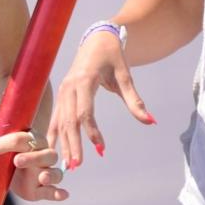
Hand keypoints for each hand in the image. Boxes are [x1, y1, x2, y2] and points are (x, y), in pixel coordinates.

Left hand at [0, 114, 67, 201]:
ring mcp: (44, 171)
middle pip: (45, 153)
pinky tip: (63, 195)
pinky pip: (54, 190)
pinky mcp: (42, 189)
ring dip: (51, 174)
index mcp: (30, 137)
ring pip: (54, 171)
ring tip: (42, 178)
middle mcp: (42, 153)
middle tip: (17, 161)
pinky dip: (59, 193)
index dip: (1, 144)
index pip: (18, 138)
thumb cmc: (4, 144)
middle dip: (33, 157)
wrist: (12, 163)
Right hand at [48, 30, 154, 169]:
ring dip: (63, 142)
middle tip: (77, 166)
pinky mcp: (62, 93)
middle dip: (72, 144)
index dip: (92, 131)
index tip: (101, 149)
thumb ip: (135, 100)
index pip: (85, 112)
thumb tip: (151, 121)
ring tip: (67, 165)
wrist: (97, 38)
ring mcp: (63, 90)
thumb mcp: (125, 75)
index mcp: (84, 80)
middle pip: (69, 119)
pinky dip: (54, 133)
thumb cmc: (112, 55)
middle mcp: (69, 86)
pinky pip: (56, 115)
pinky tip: (53, 149)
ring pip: (60, 120)